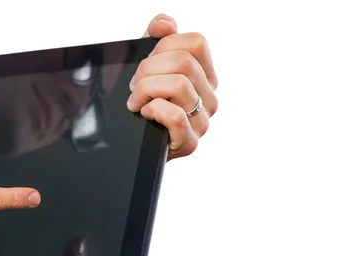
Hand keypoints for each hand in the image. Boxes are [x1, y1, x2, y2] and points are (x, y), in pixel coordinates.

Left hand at [127, 14, 217, 159]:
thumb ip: (156, 40)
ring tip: (136, 101)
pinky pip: (174, 115)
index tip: (145, 65)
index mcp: (205, 75)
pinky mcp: (189, 142)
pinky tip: (145, 114)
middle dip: (148, 70)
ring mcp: (202, 121)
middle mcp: (209, 97)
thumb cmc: (143, 105)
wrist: (132, 146)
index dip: (163, 47)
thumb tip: (163, 24)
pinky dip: (153, 109)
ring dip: (146, 90)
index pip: (195, 42)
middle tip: (134, 86)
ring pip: (179, 85)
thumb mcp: (148, 68)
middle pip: (183, 62)